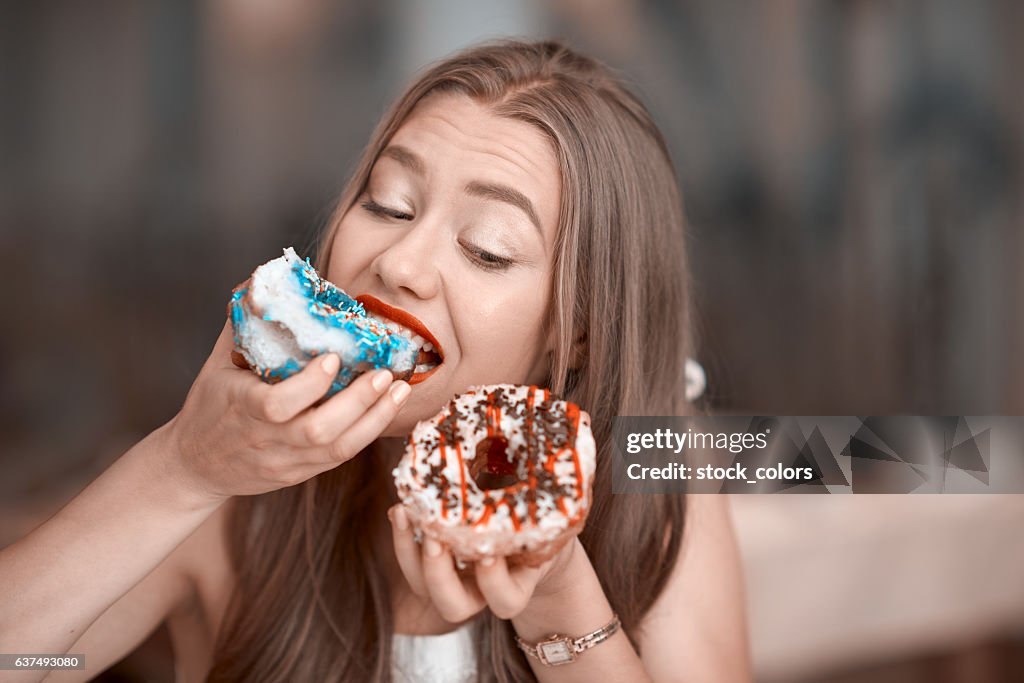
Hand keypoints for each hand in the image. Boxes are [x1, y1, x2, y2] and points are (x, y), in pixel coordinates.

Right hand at [163, 320, 410, 502]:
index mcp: (241, 409)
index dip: (310, 385)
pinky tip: (387, 407)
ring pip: (336, 449)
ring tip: (400, 389)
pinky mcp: (301, 473)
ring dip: (375, 418)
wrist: (197, 466)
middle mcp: (266, 439)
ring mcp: (286, 461)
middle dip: (358, 402)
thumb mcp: (218, 363)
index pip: (278, 405)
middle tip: (386, 373)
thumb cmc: (210, 405)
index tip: (334, 357)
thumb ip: (243, 324)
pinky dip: (368, 431)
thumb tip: (263, 278)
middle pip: (318, 431)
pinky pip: (340, 457)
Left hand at [387, 504, 578, 622]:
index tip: (489, 554)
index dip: (494, 583)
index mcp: (515, 587)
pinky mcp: (435, 559)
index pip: (505, 601)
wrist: (531, 528)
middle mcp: (479, 591)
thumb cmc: (544, 521)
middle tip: (434, 540)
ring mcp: (453, 578)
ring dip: (407, 553)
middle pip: (453, 607)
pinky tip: (401, 506)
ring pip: (421, 587)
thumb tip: (549, 462)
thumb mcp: (552, 517)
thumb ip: (551, 508)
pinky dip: (402, 534)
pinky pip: (410, 557)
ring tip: (402, 513)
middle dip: (439, 575)